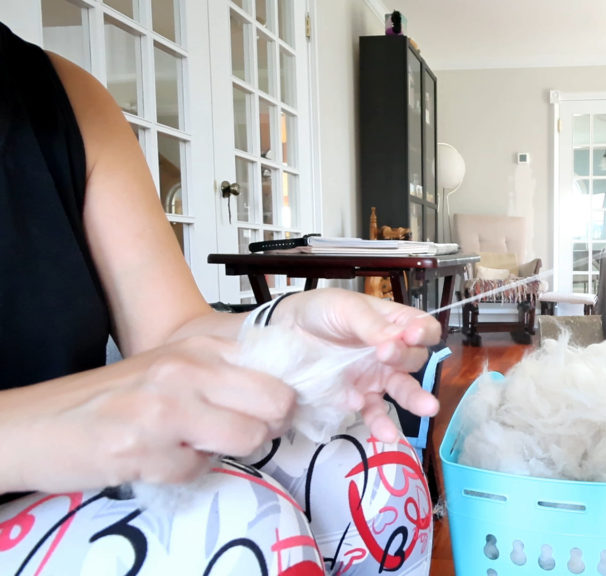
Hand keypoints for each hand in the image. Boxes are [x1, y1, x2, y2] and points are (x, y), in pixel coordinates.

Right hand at [0, 336, 295, 493]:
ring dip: (227, 452)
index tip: (268, 414)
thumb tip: (285, 398)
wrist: (36, 424)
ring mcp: (165, 408)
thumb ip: (225, 375)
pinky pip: (199, 471)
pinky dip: (185, 472)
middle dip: (266, 428)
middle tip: (236, 434)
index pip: (279, 369)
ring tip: (192, 445)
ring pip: (248, 438)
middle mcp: (187, 369)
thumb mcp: (174, 368)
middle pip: (277, 404)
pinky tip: (158, 458)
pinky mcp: (143, 449)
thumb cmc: (115, 398)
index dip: (282, 400)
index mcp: (200, 346)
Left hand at [269, 288, 441, 441]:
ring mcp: (376, 377)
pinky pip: (374, 412)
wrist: (286, 332)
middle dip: (406, 357)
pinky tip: (384, 431)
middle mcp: (391, 352)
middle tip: (387, 355)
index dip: (424, 333)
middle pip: (415, 358)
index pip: (423, 328)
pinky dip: (380, 422)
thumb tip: (399, 338)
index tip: (411, 335)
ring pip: (404, 390)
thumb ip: (372, 324)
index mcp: (393, 324)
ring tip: (428, 408)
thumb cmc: (321, 311)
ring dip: (415, 399)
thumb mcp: (346, 308)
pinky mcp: (359, 397)